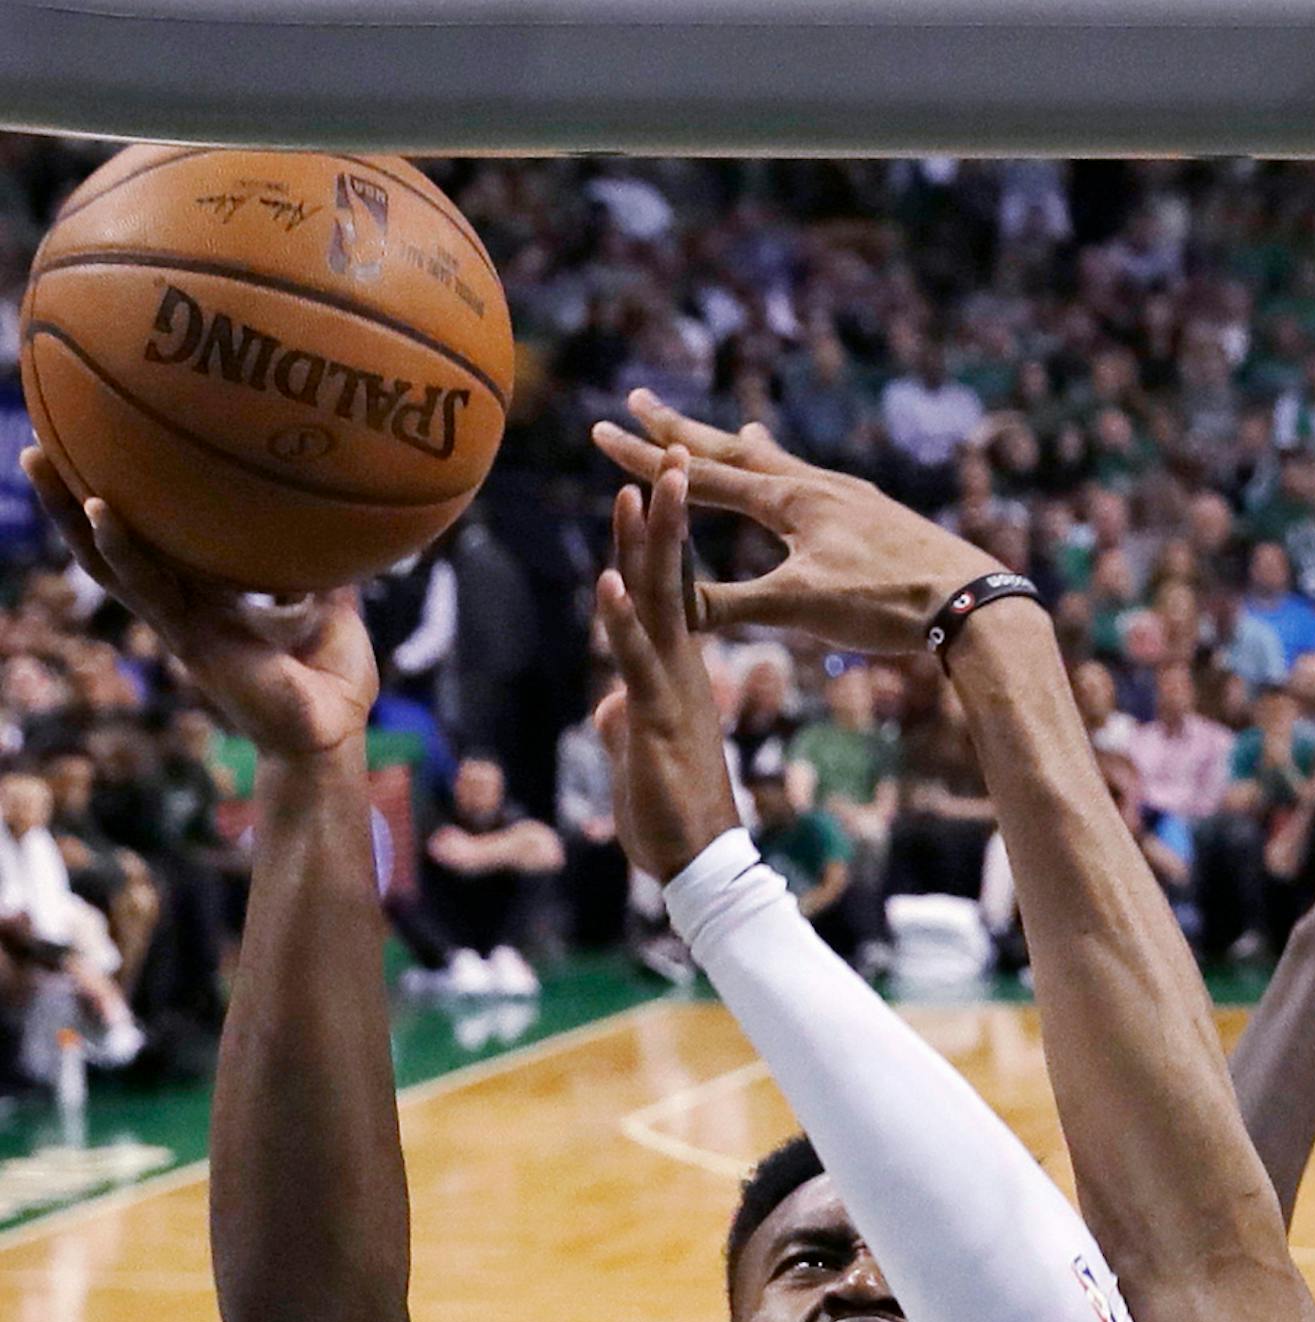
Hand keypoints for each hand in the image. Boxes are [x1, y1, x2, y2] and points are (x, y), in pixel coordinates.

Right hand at [22, 448, 374, 760]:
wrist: (333, 735)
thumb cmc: (333, 678)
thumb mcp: (332, 602)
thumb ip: (323, 559)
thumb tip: (336, 505)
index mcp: (213, 592)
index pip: (158, 536)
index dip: (132, 496)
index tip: (107, 440)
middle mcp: (185, 602)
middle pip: (114, 541)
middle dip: (72, 494)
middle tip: (39, 439)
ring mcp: (179, 621)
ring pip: (107, 561)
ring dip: (68, 513)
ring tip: (37, 459)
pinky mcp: (186, 639)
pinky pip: (144, 586)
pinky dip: (122, 549)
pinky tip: (99, 510)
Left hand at [592, 452, 743, 882]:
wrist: (699, 865)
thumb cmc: (670, 816)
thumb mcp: (636, 756)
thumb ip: (622, 719)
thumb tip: (608, 704)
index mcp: (676, 672)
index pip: (666, 591)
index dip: (657, 538)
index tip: (654, 483)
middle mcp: (679, 670)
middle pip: (667, 579)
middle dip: (663, 514)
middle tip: (669, 453)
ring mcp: (669, 691)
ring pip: (656, 605)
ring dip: (646, 545)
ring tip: (640, 488)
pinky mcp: (655, 720)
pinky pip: (635, 662)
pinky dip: (619, 620)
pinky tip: (606, 578)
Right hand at [593, 395, 1003, 654]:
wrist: (970, 600)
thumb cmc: (886, 605)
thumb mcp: (801, 607)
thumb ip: (734, 606)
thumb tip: (669, 609)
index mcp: (790, 501)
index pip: (701, 477)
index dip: (645, 459)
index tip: (601, 431)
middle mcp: (815, 485)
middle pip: (734, 452)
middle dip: (681, 431)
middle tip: (639, 400)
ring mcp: (849, 497)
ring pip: (781, 464)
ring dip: (746, 448)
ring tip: (734, 427)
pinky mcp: (876, 517)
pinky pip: (819, 487)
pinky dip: (797, 478)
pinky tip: (811, 488)